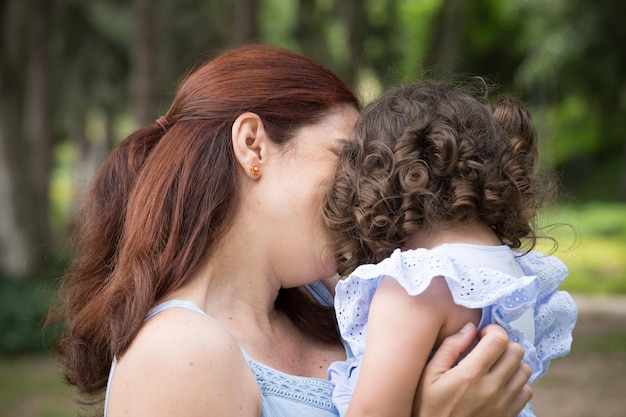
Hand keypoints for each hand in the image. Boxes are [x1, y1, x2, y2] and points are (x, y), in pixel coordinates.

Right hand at [413, 323, 531, 416]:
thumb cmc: (428, 407)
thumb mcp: (428, 375)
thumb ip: (449, 348)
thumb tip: (469, 328)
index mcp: (470, 374)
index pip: (499, 340)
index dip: (492, 330)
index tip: (481, 335)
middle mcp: (491, 388)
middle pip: (516, 352)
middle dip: (503, 344)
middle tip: (488, 348)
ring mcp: (502, 404)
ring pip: (525, 370)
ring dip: (512, 363)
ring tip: (495, 365)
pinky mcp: (508, 415)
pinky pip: (526, 391)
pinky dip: (517, 383)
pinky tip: (500, 382)